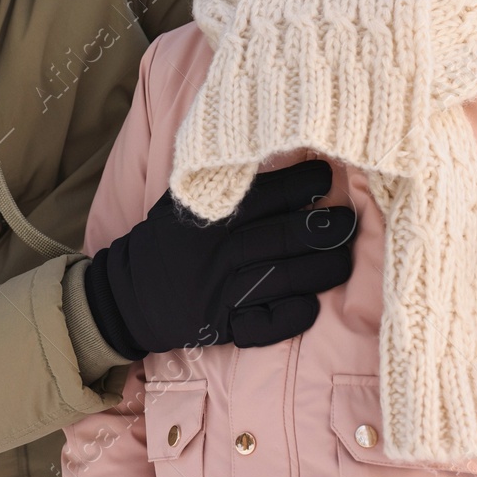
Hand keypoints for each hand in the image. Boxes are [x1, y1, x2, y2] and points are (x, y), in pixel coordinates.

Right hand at [85, 159, 355, 355]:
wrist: (127, 294)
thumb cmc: (167, 241)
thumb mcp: (184, 201)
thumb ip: (223, 181)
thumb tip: (276, 151)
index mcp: (211, 214)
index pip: (266, 193)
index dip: (302, 184)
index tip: (328, 178)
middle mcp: (217, 251)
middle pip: (282, 237)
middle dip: (324, 229)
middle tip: (350, 222)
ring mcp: (220, 291)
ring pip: (282, 279)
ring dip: (320, 271)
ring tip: (344, 260)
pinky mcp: (221, 325)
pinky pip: (264, 325)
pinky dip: (291, 317)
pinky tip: (311, 305)